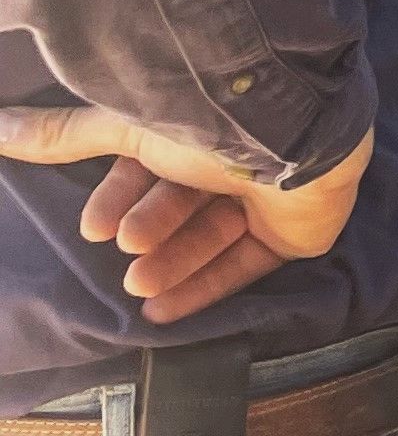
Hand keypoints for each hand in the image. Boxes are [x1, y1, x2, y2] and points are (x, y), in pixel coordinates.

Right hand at [0, 110, 373, 328]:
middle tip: (128, 250)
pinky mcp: (296, 231)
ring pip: (210, 236)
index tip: (94, 229)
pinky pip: (246, 264)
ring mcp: (269, 193)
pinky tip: (164, 313)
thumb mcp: (126, 126)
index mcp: (195, 124)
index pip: (149, 167)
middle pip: (180, 203)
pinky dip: (206, 286)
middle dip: (150, 231)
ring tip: (141, 284)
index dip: (119, 199)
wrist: (296, 135)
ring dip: (172, 262)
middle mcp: (231, 156)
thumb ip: (63, 135)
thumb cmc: (208, 122)